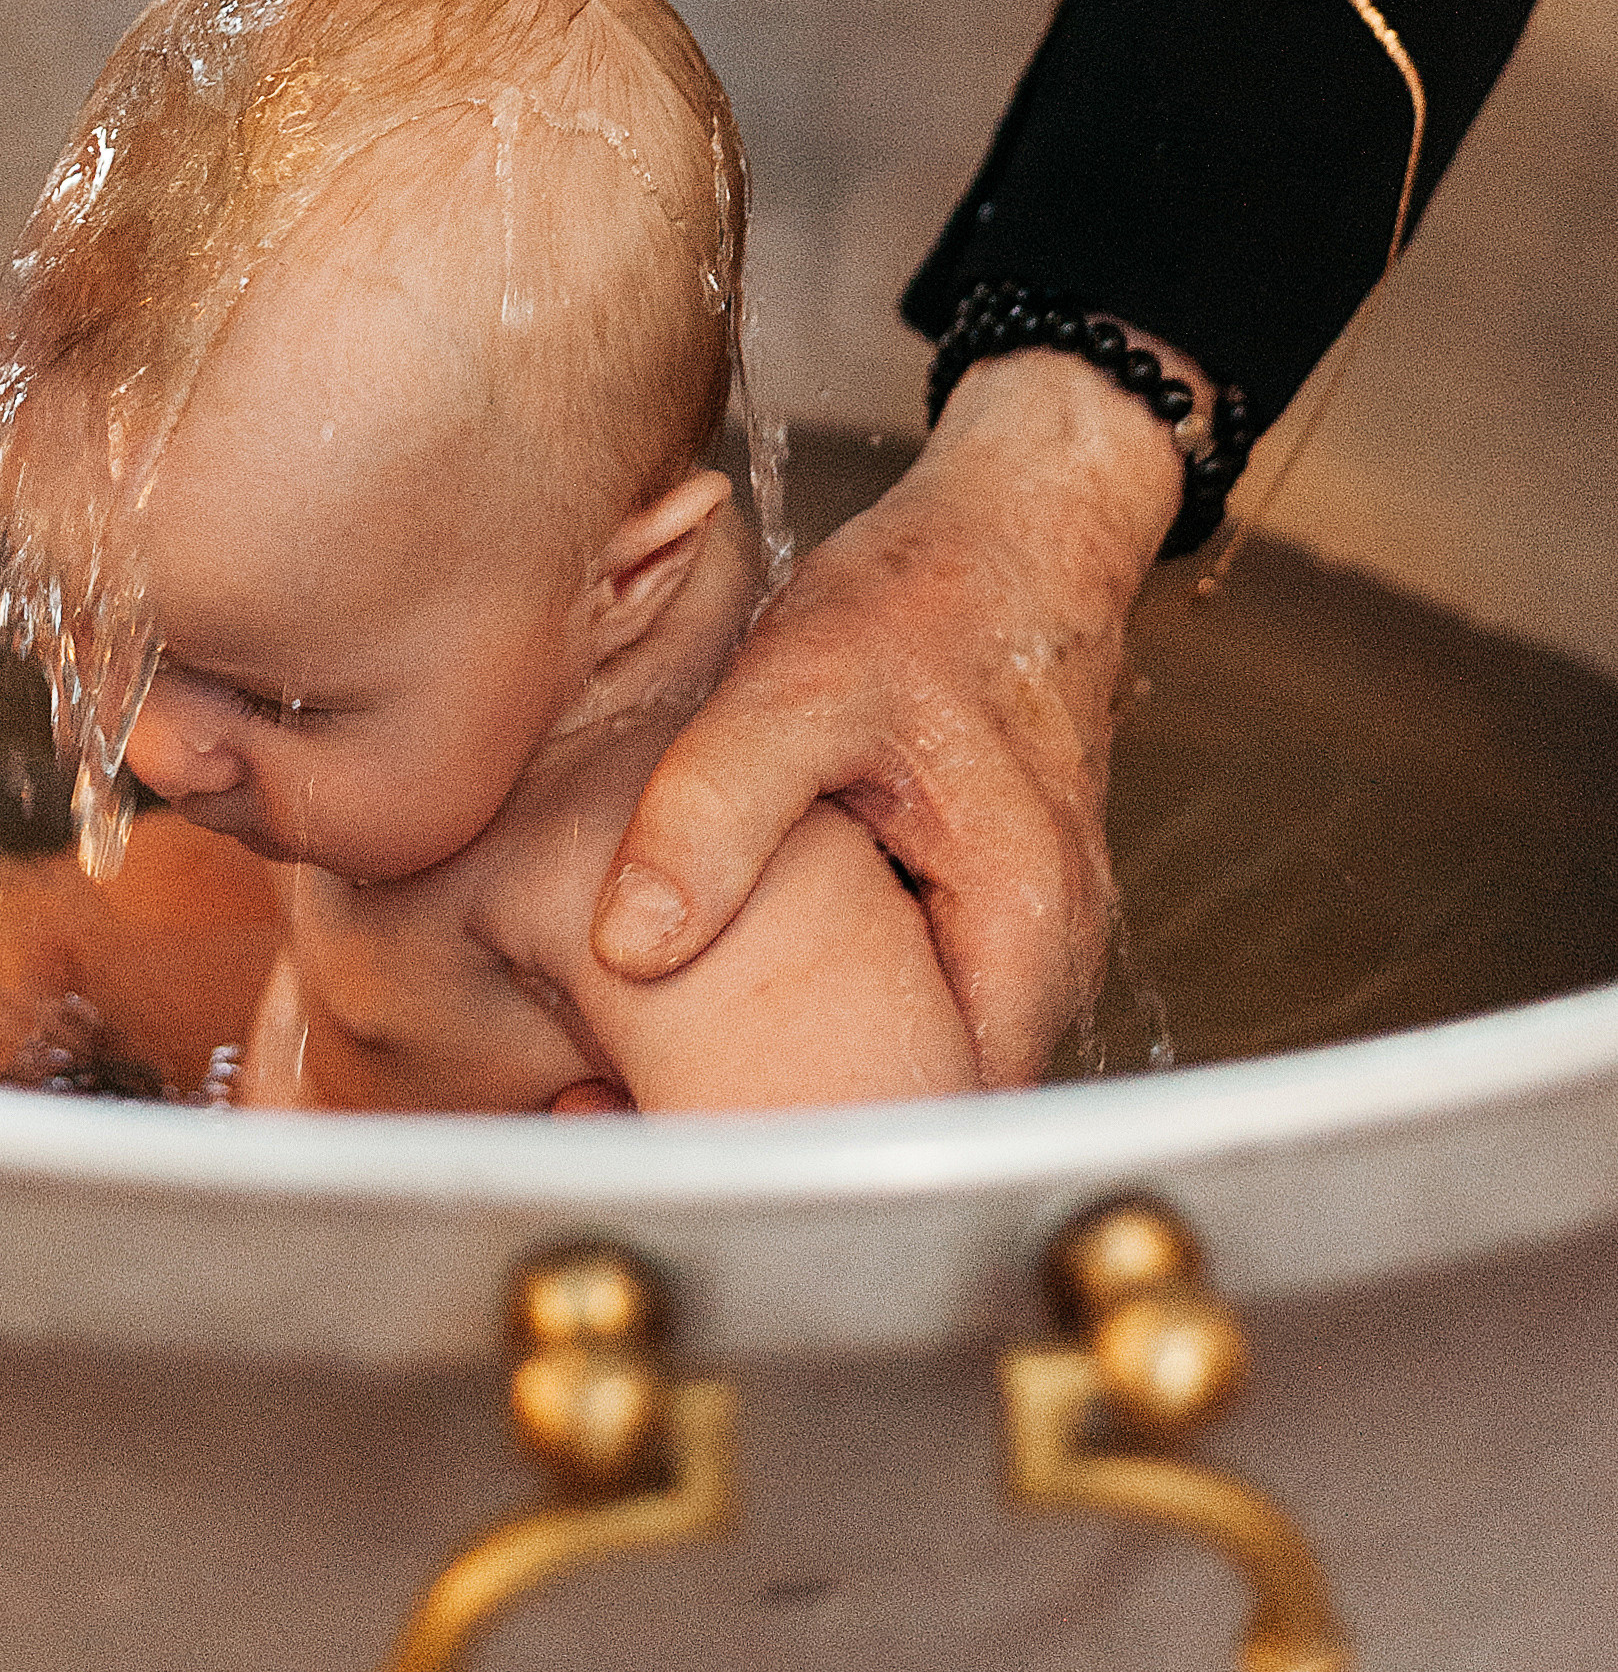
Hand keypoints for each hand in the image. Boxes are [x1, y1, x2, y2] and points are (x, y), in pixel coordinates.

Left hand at [590, 345, 1192, 1083]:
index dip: (799, 1140)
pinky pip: (908, 996)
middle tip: (627, 1114)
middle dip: (782, 1123)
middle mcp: (1043, 958)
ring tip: (647, 1071)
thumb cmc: (929, 597)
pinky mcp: (981, 910)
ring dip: (798, 1070)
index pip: (926, 1112)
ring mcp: (1020, 938)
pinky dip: (824, 1009)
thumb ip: (716, 809)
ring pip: (909, 1053)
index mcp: (1020, 926)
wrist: (1014, 531)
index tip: (672, 1140)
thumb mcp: (800, 684)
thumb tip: (630, 946)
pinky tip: (717, 987)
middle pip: (917, 1102)